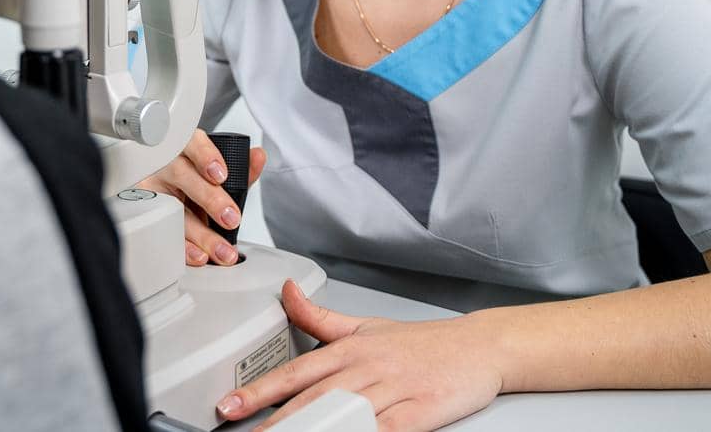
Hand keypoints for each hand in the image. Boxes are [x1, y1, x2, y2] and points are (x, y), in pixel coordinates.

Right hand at [134, 128, 266, 265]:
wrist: (168, 192)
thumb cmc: (193, 177)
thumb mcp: (216, 172)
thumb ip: (240, 167)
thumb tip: (258, 157)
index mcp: (184, 147)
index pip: (191, 143)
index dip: (206, 157)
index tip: (221, 175)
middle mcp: (164, 164)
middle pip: (181, 176)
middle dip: (210, 199)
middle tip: (231, 218)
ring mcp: (150, 188)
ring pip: (171, 209)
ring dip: (200, 234)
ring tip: (222, 249)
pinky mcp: (145, 213)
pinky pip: (162, 232)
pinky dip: (184, 248)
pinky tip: (199, 255)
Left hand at [217, 280, 504, 431]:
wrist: (480, 346)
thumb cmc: (422, 343)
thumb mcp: (366, 326)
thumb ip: (320, 317)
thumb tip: (287, 291)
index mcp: (351, 348)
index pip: (297, 371)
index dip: (261, 389)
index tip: (230, 404)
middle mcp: (368, 367)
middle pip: (314, 396)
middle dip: (277, 417)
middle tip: (248, 431)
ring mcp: (395, 389)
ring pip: (346, 412)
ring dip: (315, 428)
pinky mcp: (422, 410)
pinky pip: (388, 428)